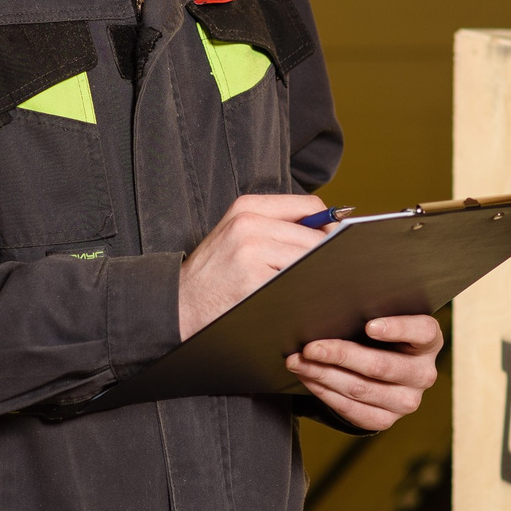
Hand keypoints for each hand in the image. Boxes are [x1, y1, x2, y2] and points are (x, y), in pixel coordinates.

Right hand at [177, 194, 329, 339]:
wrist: (179, 304)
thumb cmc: (214, 273)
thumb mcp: (237, 234)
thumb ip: (277, 225)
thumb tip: (329, 231)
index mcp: (247, 207)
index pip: (310, 206)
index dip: (328, 228)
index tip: (331, 245)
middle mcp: (249, 223)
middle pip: (314, 236)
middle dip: (325, 257)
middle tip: (327, 275)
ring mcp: (251, 251)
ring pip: (309, 259)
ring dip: (316, 276)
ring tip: (305, 287)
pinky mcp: (254, 279)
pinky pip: (296, 282)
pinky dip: (302, 292)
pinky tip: (293, 300)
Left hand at [285, 314, 441, 432]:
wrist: (381, 368)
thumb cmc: (376, 333)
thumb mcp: (381, 317)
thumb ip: (368, 310)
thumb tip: (331, 305)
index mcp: (429, 341)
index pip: (422, 331)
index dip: (397, 328)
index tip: (369, 325)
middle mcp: (424, 373)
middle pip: (380, 366)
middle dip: (340, 354)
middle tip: (310, 347)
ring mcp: (407, 401)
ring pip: (360, 389)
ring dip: (323, 375)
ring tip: (298, 362)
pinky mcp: (386, 419)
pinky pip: (352, 410)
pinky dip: (325, 393)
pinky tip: (308, 379)